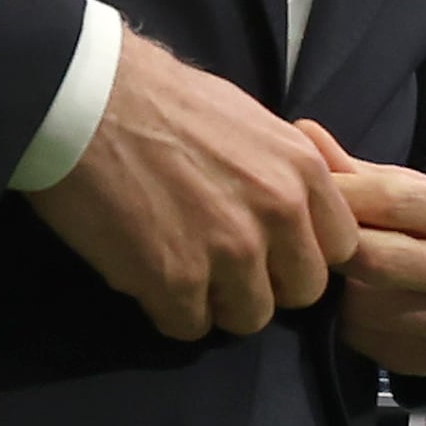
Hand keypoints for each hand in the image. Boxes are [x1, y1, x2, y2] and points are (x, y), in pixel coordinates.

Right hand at [29, 29, 353, 338]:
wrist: (84, 99)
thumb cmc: (160, 98)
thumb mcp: (251, 121)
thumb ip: (283, 172)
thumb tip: (296, 209)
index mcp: (304, 171)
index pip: (340, 247)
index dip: (303, 253)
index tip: (273, 249)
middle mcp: (279, 213)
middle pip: (302, 291)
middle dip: (267, 284)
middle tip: (224, 266)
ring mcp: (230, 250)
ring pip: (250, 317)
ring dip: (218, 303)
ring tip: (183, 271)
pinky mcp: (176, 280)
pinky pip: (189, 326)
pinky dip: (168, 310)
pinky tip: (147, 275)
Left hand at [306, 121, 425, 377]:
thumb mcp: (423, 192)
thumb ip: (361, 172)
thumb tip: (303, 132)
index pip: (393, 202)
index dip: (341, 196)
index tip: (306, 192)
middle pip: (376, 260)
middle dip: (335, 247)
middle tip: (310, 238)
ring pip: (366, 307)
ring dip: (338, 289)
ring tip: (333, 272)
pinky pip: (369, 341)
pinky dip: (349, 321)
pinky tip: (354, 303)